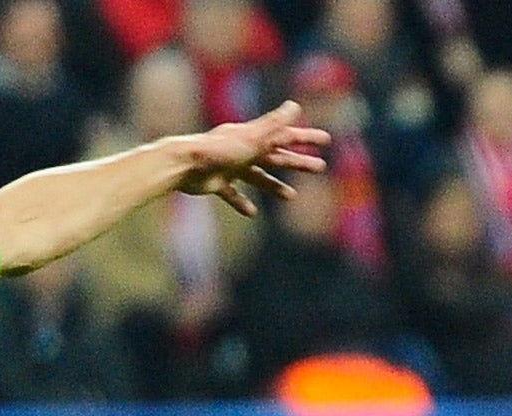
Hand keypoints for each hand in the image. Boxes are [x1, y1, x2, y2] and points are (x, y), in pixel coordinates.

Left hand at [176, 101, 330, 216]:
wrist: (184, 165)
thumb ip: (273, 124)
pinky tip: (251, 212)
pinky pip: (233, 193)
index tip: (327, 140)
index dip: (307, 139)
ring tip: (292, 196)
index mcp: (254, 138)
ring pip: (258, 177)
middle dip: (298, 162)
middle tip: (321, 168)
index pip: (287, 137)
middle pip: (276, 156)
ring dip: (275, 185)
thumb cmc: (218, 150)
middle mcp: (243, 150)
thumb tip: (295, 106)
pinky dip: (242, 202)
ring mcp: (230, 166)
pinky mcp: (217, 182)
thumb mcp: (251, 138)